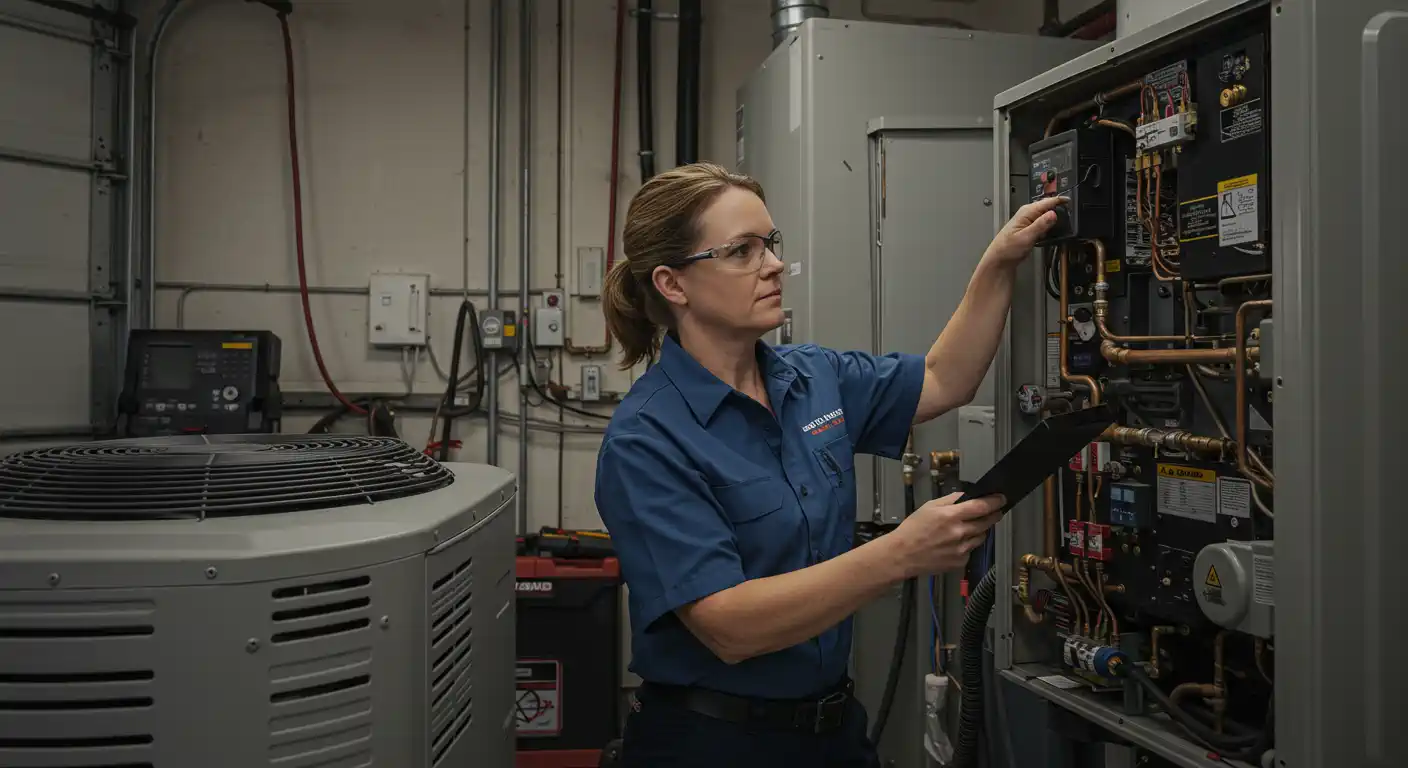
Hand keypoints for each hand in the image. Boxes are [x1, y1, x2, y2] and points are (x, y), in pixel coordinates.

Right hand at [887, 492, 1003, 577]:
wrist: (902, 555)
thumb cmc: (913, 529)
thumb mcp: (929, 507)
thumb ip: (950, 500)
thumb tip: (967, 496)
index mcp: (951, 516)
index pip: (981, 506)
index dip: (995, 501)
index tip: (1001, 498)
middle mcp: (959, 533)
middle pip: (987, 522)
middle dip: (993, 515)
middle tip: (994, 511)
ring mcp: (961, 549)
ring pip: (981, 537)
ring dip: (980, 530)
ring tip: (968, 528)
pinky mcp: (960, 562)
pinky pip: (971, 550)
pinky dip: (968, 545)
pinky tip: (956, 543)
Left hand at [982, 196, 1066, 266]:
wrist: (999, 260)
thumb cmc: (1007, 249)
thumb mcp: (1026, 237)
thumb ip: (1041, 225)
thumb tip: (1053, 214)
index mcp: (1026, 212)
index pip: (1046, 202)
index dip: (1059, 200)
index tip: (1070, 201)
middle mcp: (1027, 214)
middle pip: (1047, 207)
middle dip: (1058, 208)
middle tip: (1071, 211)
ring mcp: (1028, 221)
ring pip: (1045, 215)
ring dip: (1054, 217)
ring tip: (1065, 221)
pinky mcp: (1029, 229)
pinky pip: (1043, 224)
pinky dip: (1049, 226)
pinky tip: (1053, 231)